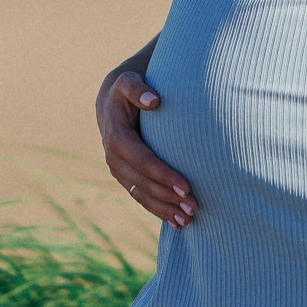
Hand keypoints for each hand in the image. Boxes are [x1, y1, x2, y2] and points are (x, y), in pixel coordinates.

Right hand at [97, 68, 195, 228]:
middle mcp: (113, 157)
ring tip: (189, 220)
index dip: (163, 174)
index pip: (142, 160)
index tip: (186, 185)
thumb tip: (154, 100)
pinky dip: (158, 210)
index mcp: (116, 136)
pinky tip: (177, 223)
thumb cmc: (129, 89)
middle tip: (195, 206)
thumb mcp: (129, 82)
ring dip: (164, 209)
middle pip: (143, 182)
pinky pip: (141, 197)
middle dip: (168, 197)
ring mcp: (118, 170)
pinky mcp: (125, 177)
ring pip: (141, 194)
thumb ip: (139, 90)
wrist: (112, 100)